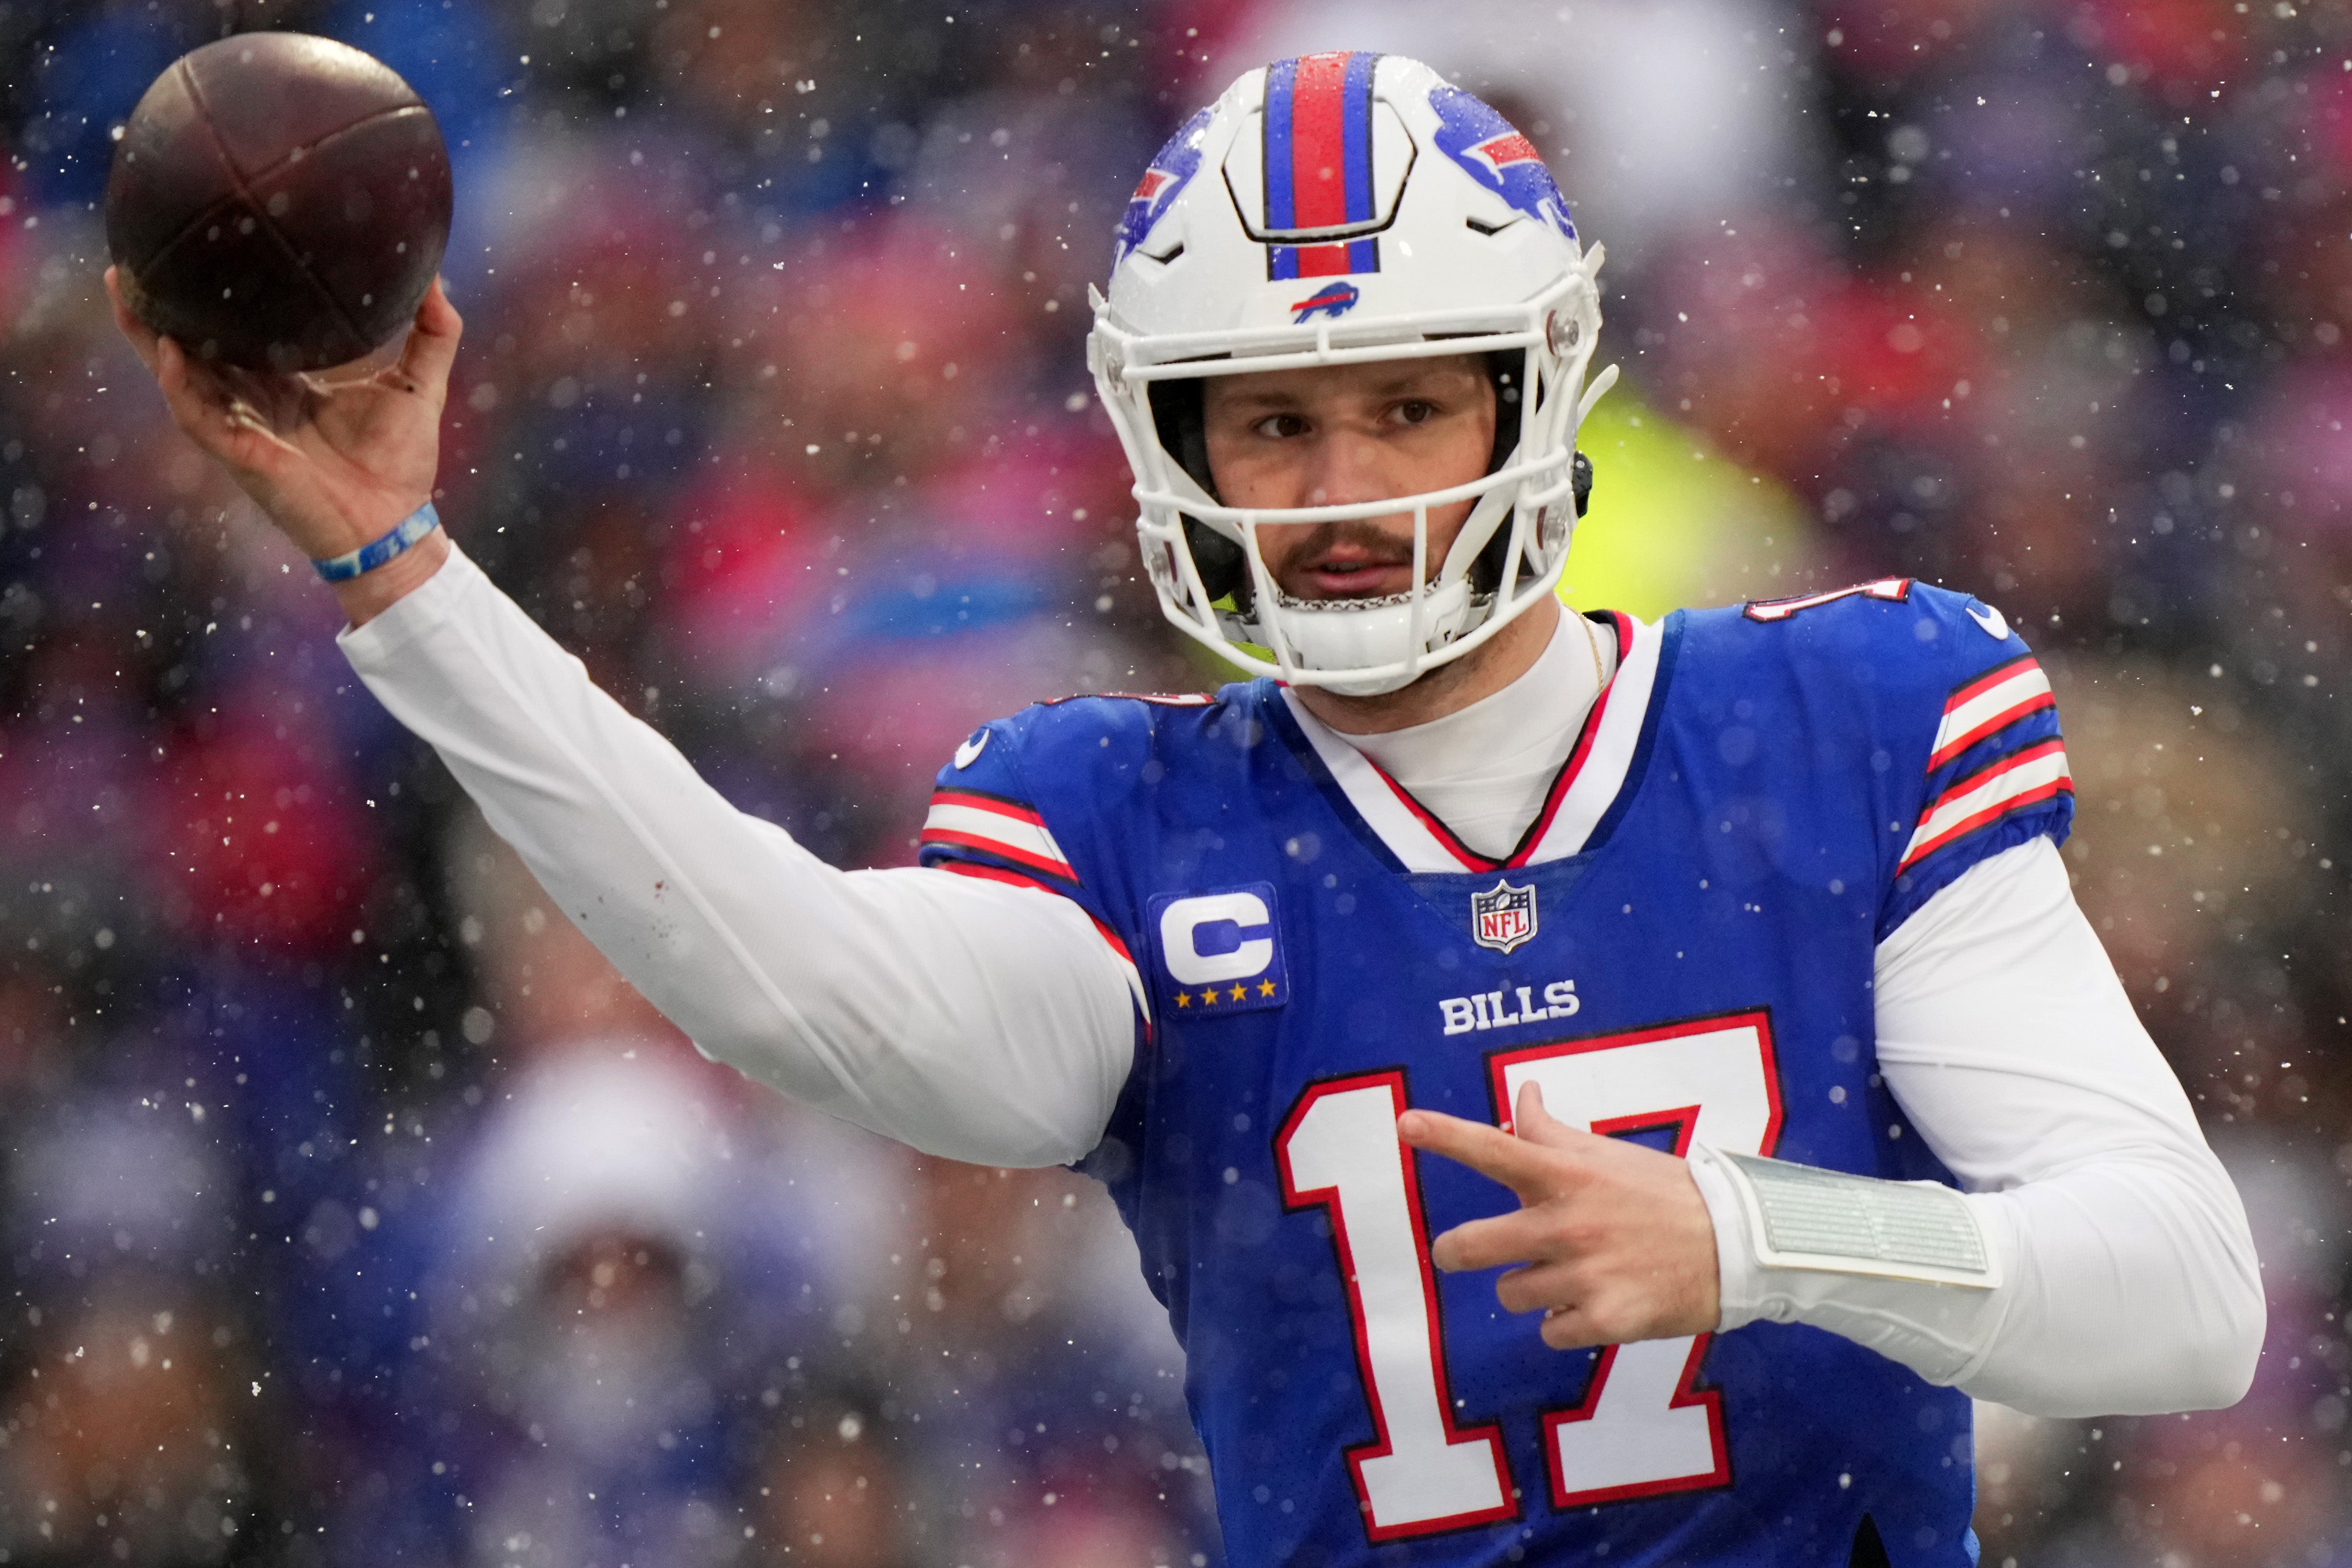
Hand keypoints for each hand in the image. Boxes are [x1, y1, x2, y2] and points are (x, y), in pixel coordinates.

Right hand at [107, 267, 459, 620]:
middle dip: (159, 306)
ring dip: (148, 334)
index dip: (216, 294)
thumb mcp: (419, 386)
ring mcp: (241, 424)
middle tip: (134, 256)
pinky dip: (182, 385)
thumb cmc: (401, 461)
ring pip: (180, 374)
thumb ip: (432, 334)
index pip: (239, 329)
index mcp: (284, 380)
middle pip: (193, 345)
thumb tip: (437, 280)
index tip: (202, 245)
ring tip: (123, 288)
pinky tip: (169, 350)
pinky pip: (199, 416)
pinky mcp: (241, 453)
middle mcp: (253, 398)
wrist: (396, 524)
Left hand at [1398, 1082, 1720, 1349]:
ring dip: (1529, 1287)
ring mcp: (1585, 1275)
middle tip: (1460, 1250)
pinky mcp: (1606, 1320)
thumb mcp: (1607, 1156)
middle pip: (1470, 1246)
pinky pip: (1549, 1332)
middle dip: (1456, 1251)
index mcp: (1567, 1176)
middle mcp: (1568, 1224)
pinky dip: (1563, 1323)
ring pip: (1510, 1294)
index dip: (1446, 1135)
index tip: (1405, 1123)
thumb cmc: (1663, 1194)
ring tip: (1570, 1274)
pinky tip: (1593, 1304)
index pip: (1496, 1149)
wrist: (1737, 1245)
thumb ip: (1552, 1133)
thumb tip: (1521, 1093)